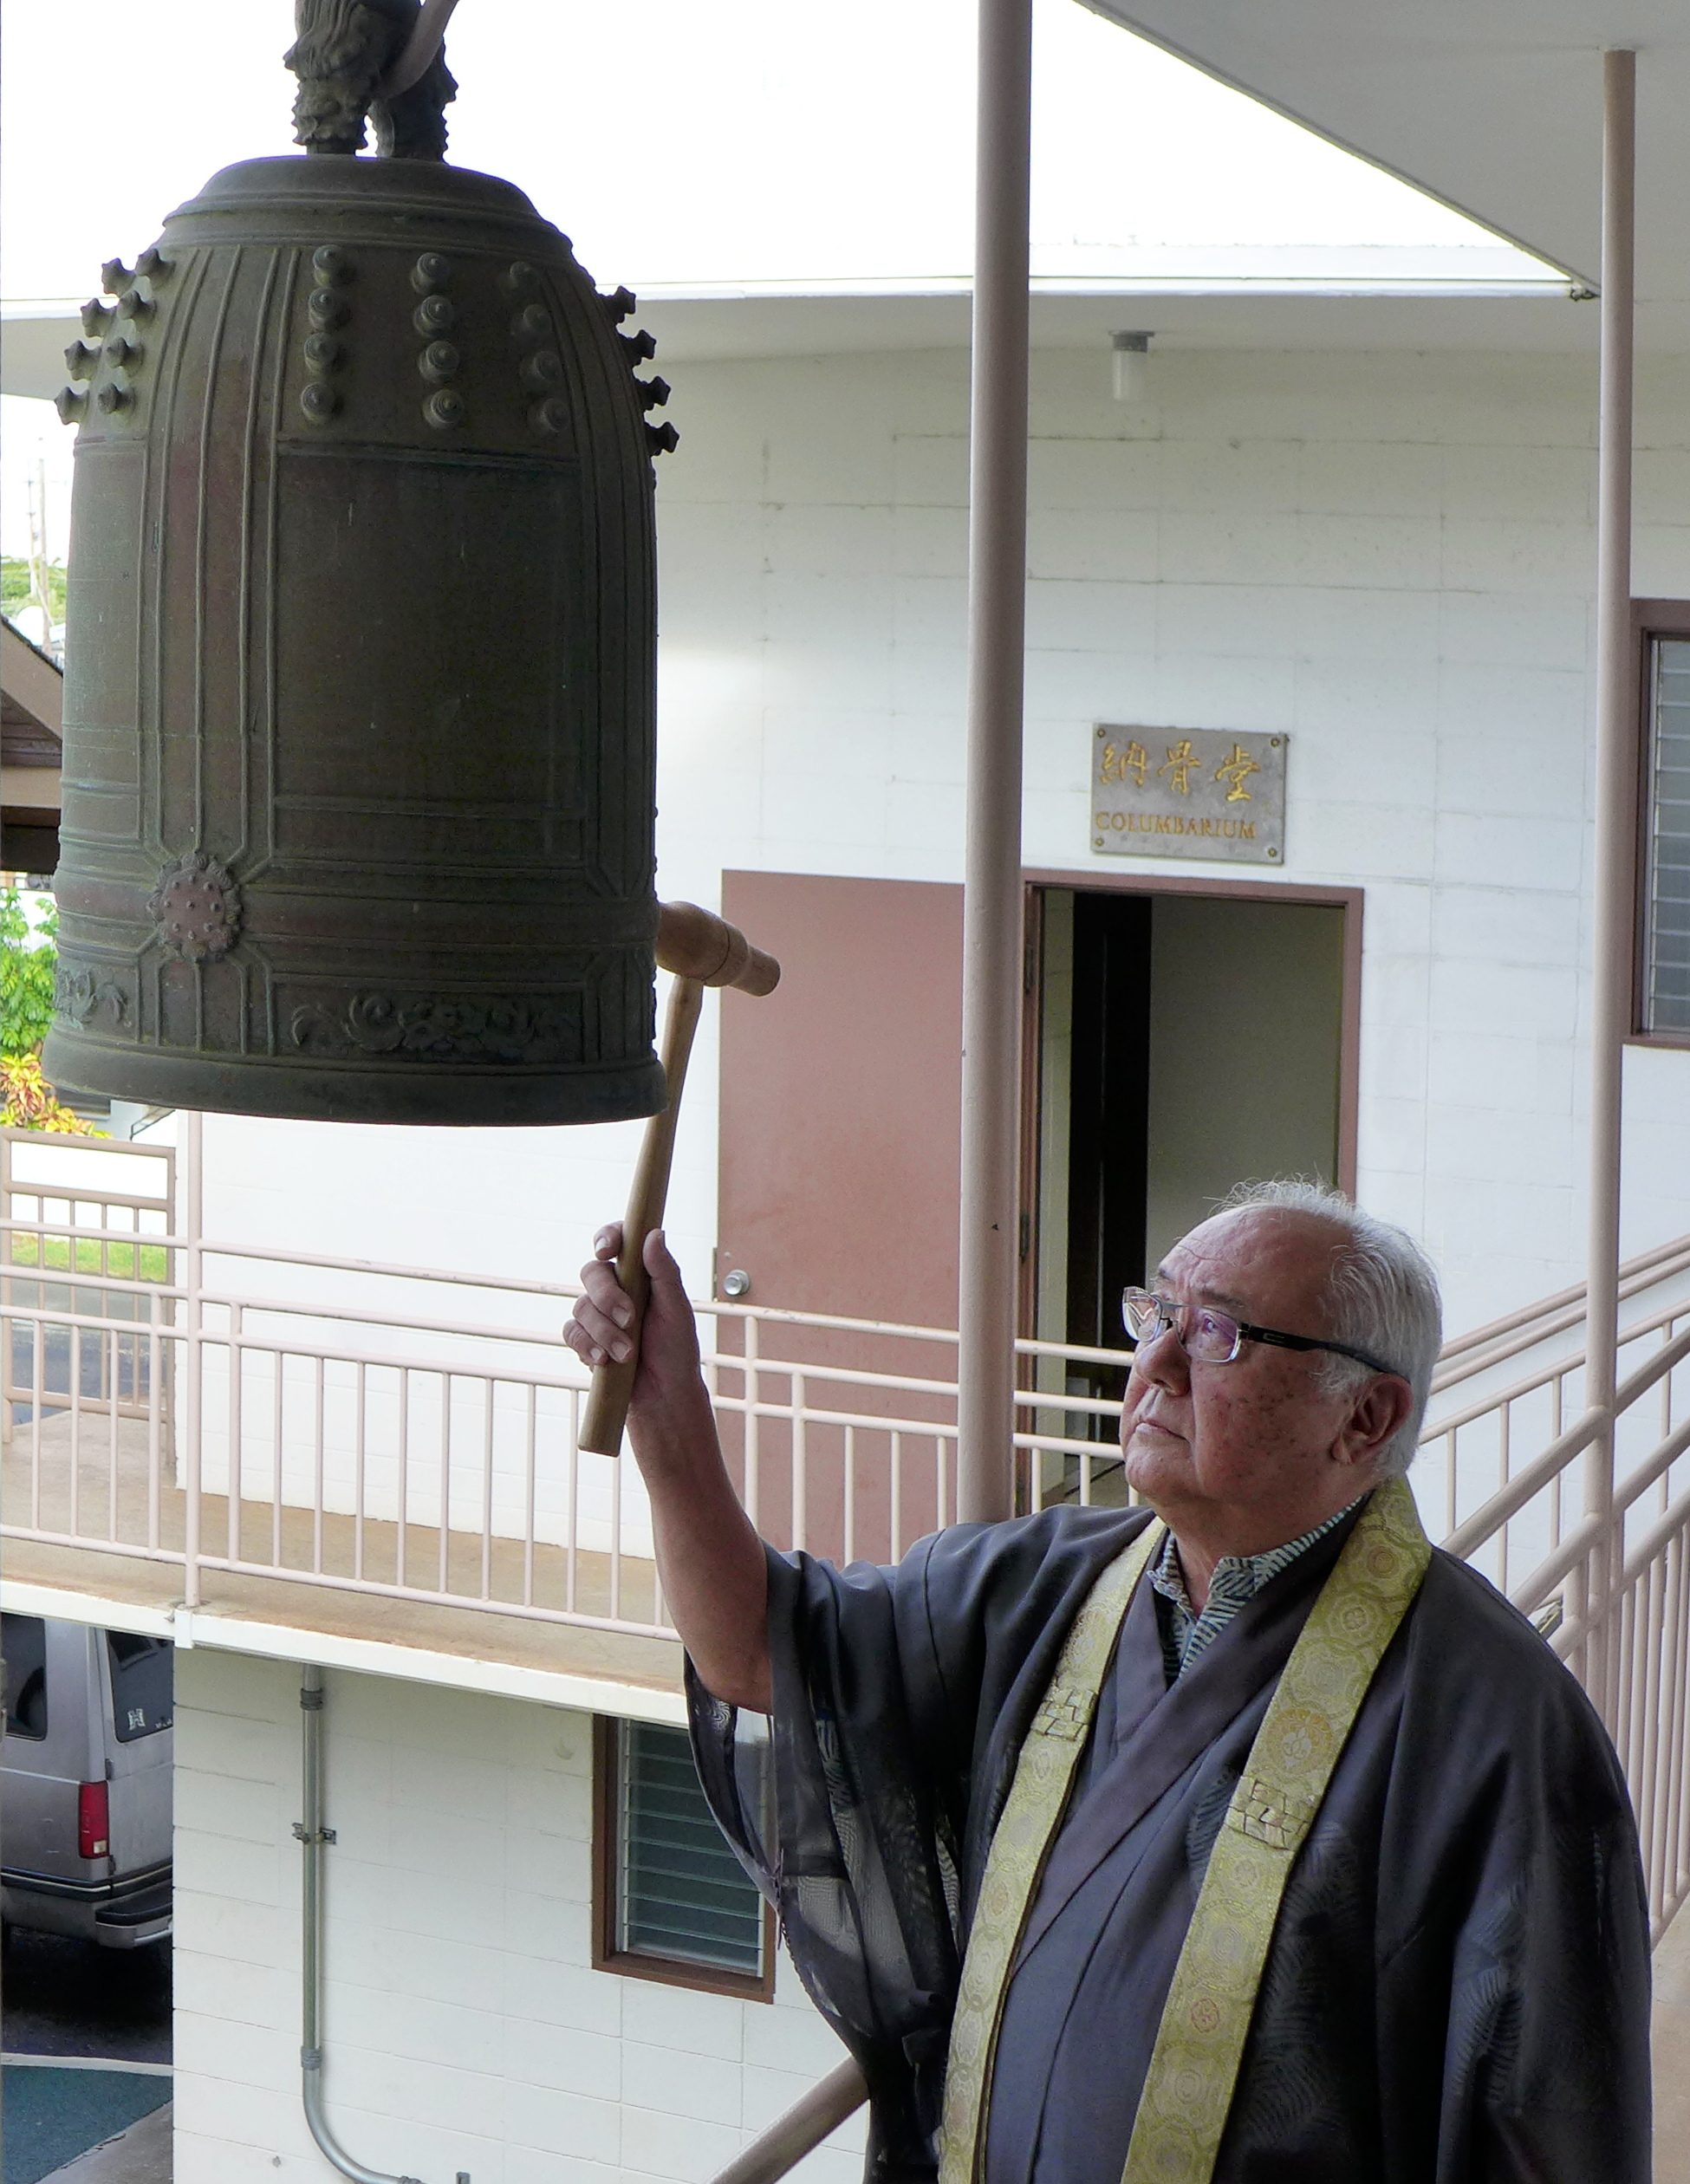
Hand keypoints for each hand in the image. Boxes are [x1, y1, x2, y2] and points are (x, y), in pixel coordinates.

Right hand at [564, 1223, 704, 1420]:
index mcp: (639, 1273)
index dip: (606, 1237)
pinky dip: (586, 1345)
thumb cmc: (676, 1348)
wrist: (664, 1394)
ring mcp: (598, 1314)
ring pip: (580, 1306)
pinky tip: (603, 1360)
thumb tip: (653, 1234)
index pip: (617, 1241)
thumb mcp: (676, 1308)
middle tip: (629, 1319)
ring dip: (603, 1331)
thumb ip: (664, 1271)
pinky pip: (571, 1332)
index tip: (606, 1251)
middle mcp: (616, 1289)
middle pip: (592, 1273)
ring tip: (626, 1353)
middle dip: (606, 1296)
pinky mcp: (586, 1339)